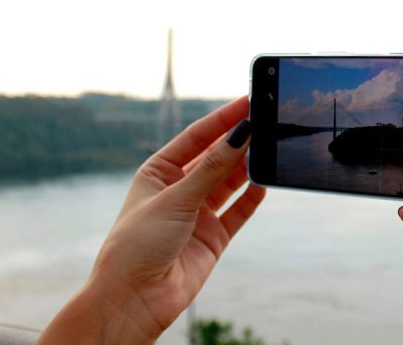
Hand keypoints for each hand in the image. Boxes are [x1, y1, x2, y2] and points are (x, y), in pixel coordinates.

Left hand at [38, 96, 264, 344]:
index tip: (247, 101)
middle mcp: (179, 190)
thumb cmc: (136, 246)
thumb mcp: (174, 200)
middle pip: (215, 157)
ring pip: (229, 182)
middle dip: (238, 141)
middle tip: (265, 121)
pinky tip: (265, 181)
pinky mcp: (213, 237)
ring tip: (269, 148)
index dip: (221, 119)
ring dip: (247, 166)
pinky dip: (252, 197)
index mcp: (158, 173)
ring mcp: (197, 214)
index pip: (196, 137)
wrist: (134, 301)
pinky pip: (238, 211)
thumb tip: (239, 135)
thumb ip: (212, 169)